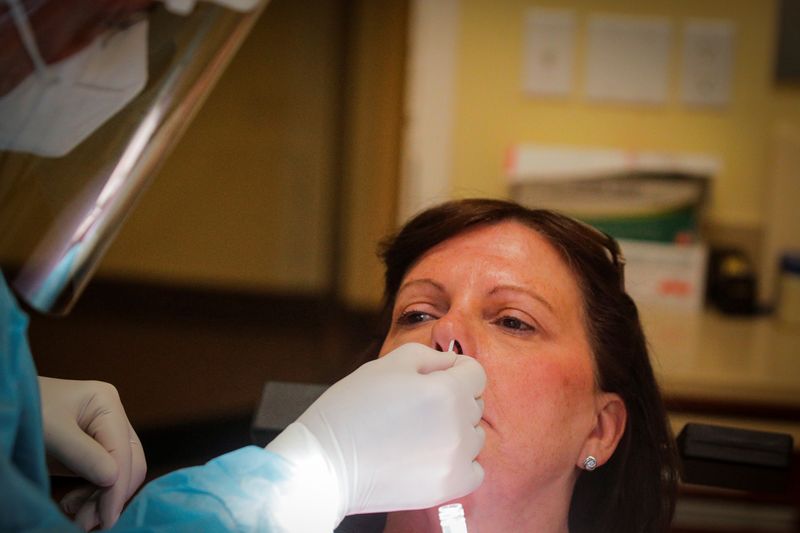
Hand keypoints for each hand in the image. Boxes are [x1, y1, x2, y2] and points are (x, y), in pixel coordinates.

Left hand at [38, 377, 146, 529]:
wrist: (4, 407)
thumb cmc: (24, 410)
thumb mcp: (51, 432)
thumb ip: (83, 455)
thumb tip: (113, 481)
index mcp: (107, 404)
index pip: (123, 452)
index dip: (117, 487)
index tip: (105, 519)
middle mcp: (112, 418)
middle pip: (129, 462)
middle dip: (112, 495)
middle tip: (89, 523)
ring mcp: (103, 434)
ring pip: (119, 473)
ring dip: (102, 500)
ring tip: (79, 517)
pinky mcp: (92, 450)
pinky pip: (104, 477)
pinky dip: (92, 496)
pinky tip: (73, 504)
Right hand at [267, 343, 485, 528]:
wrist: (325, 463)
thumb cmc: (351, 409)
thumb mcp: (386, 365)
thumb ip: (429, 357)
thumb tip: (453, 363)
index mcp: (445, 391)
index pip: (476, 373)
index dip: (456, 370)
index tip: (437, 378)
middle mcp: (457, 426)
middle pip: (474, 404)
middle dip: (453, 399)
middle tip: (415, 407)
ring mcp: (455, 460)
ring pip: (474, 436)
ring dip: (455, 431)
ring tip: (418, 433)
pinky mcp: (448, 488)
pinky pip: (473, 469)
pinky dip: (458, 463)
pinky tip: (429, 456)